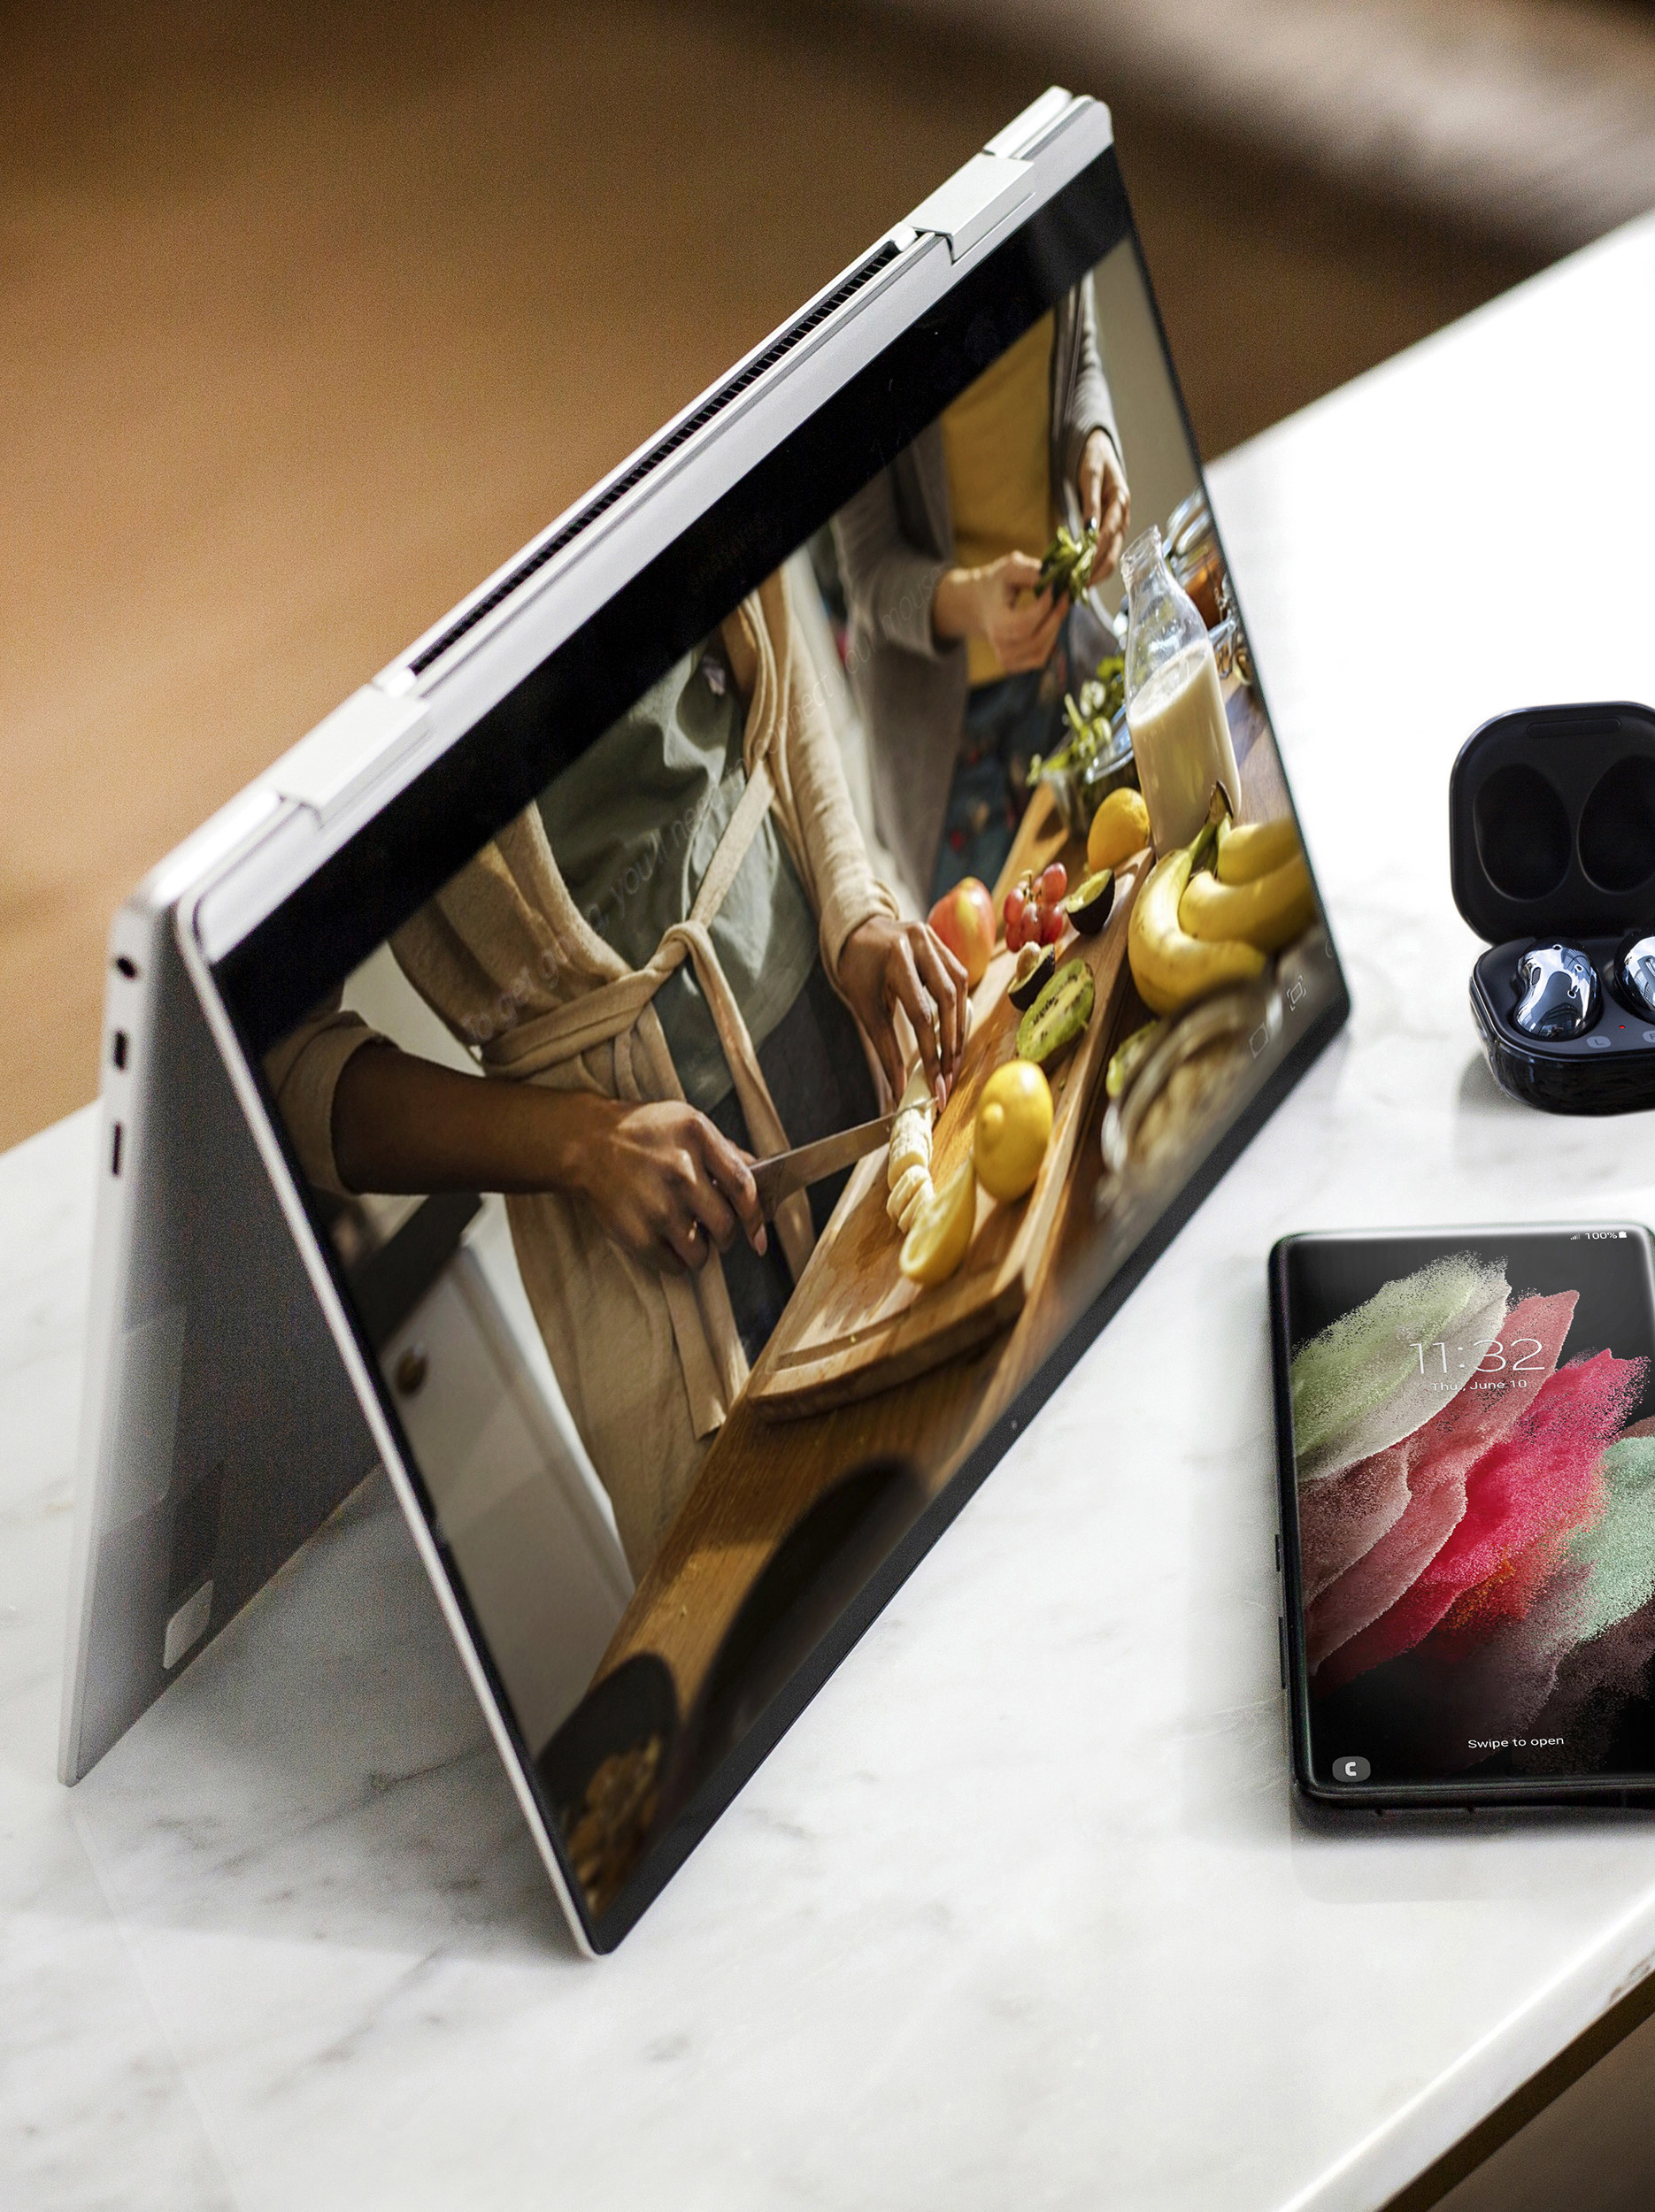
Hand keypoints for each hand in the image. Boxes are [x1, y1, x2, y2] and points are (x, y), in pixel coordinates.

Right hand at [571, 1099, 766, 1275]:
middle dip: (726, 1237)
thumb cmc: (640, 1131)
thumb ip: (723, 1149)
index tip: (759, 1235)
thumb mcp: (685, 1122)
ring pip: (701, 1254)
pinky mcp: (636, 1233)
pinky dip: (675, 1262)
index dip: (756, 1216)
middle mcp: (681, 1171)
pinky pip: (674, 1266)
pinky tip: (665, 1243)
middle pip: (726, 1226)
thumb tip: (758, 1173)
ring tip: (686, 1236)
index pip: (743, 1186)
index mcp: (697, 1137)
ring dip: (699, 1252)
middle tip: (716, 1233)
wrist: (584, 1143)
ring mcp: (658, 1205)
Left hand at [837, 913, 967, 1109]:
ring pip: (959, 989)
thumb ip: (885, 1047)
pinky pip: (960, 980)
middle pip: (947, 999)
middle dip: (951, 1044)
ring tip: (955, 1061)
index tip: (936, 1085)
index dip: (931, 1053)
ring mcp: (935, 941)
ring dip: (960, 1029)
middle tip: (949, 1077)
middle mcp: (920, 943)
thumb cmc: (859, 970)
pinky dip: (960, 1009)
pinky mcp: (944, 945)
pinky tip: (956, 1034)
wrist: (859, 930)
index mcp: (894, 958)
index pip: (920, 1013)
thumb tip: (899, 1090)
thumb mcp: (865, 1007)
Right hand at [932, 552, 1064, 674]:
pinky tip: (1049, 622)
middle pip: (1037, 638)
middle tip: (1065, 595)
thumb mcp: (1009, 568)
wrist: (979, 604)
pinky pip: (1040, 658)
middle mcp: (999, 646)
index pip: (1027, 622)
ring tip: (1058, 606)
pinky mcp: (1014, 665)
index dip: (1046, 605)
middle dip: (1056, 615)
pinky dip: (1049, 640)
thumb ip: (1029, 571)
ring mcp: (1006, 660)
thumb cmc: (997, 584)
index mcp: (996, 624)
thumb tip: (1053, 577)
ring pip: (1041, 650)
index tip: (1055, 585)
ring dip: (1055, 627)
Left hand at [1079, 429, 1129, 585]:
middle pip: (1114, 551)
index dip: (1097, 552)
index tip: (1083, 567)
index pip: (1110, 533)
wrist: (1099, 450)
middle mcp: (1123, 517)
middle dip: (1097, 571)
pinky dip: (1094, 566)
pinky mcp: (1112, 530)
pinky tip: (1081, 576)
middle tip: (1078, 586)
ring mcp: (1119, 525)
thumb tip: (1089, 529)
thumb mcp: (1090, 474)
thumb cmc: (1094, 458)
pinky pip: (1106, 552)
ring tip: (1078, 586)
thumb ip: (1090, 502)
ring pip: (1111, 555)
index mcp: (1121, 501)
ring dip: (1096, 573)